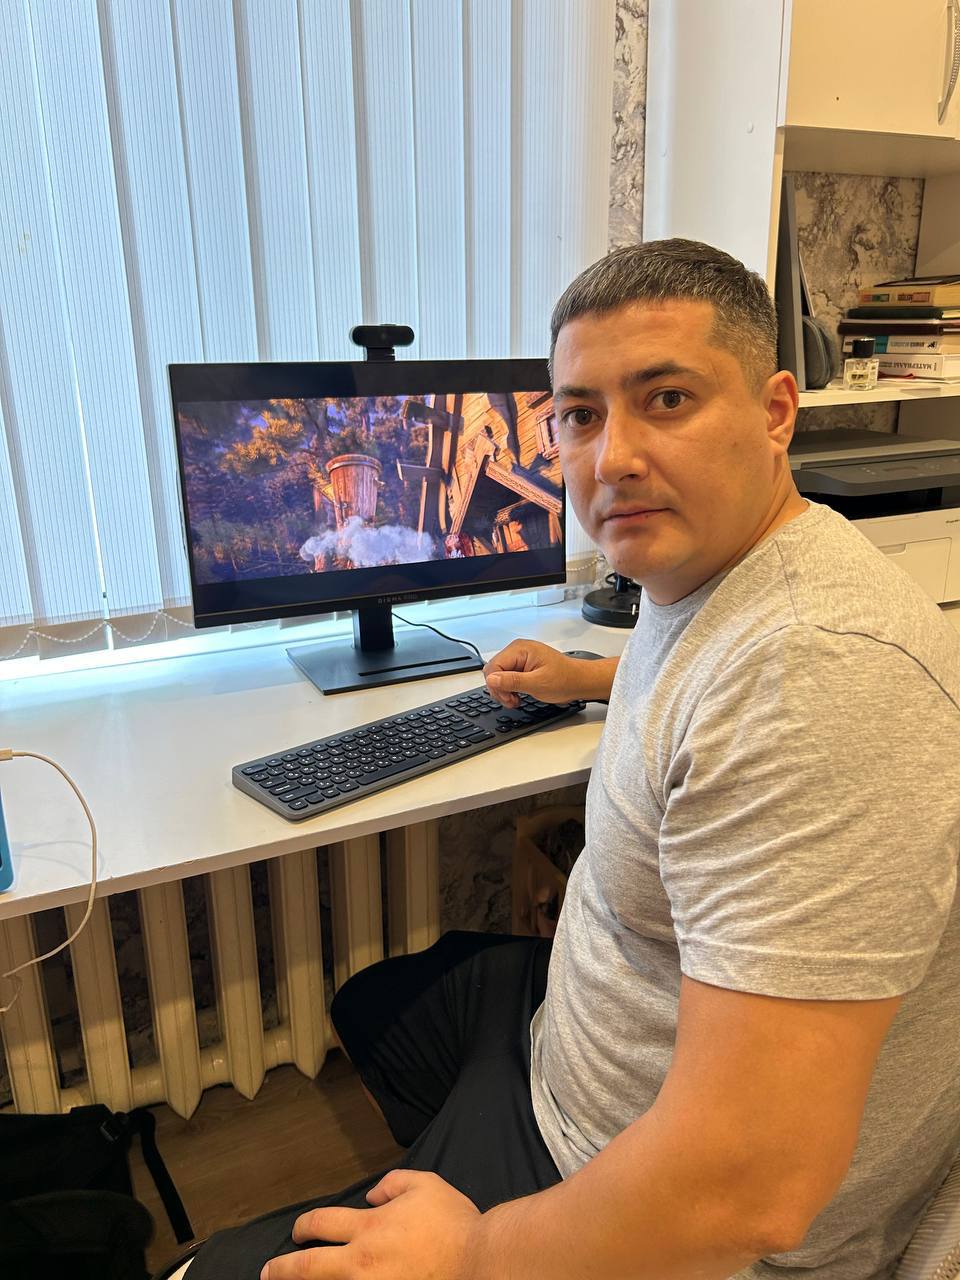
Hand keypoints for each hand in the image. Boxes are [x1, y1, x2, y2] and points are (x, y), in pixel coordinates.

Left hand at [260, 1169, 480, 1279]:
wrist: (478, 1262)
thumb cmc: (452, 1223)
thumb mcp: (424, 1184)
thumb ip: (393, 1183)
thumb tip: (373, 1195)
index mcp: (369, 1227)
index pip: (321, 1223)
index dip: (303, 1226)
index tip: (299, 1230)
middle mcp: (361, 1263)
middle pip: (308, 1267)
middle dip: (282, 1269)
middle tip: (269, 1273)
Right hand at [484, 639, 615, 707]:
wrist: (579, 681)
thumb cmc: (565, 679)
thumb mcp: (538, 683)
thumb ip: (513, 681)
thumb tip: (491, 679)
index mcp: (520, 649)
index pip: (493, 666)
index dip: (496, 685)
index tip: (508, 698)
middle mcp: (518, 650)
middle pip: (493, 671)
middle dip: (499, 689)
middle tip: (512, 701)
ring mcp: (520, 658)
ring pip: (498, 676)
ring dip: (504, 690)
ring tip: (516, 699)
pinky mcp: (522, 666)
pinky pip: (506, 677)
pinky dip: (509, 689)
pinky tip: (518, 695)